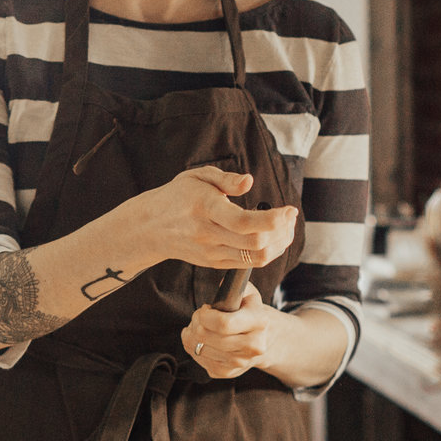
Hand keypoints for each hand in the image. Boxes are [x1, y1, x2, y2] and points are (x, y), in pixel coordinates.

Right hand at [115, 166, 296, 274]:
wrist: (151, 228)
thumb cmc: (178, 196)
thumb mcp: (197, 176)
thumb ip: (226, 178)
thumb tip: (249, 181)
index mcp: (205, 208)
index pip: (244, 222)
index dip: (273, 219)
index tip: (289, 209)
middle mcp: (209, 234)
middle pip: (256, 244)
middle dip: (282, 231)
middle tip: (290, 215)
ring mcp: (212, 253)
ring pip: (257, 258)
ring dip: (280, 244)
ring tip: (286, 227)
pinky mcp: (215, 263)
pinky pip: (249, 263)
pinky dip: (269, 252)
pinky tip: (274, 237)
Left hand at [183, 283, 279, 379]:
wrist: (262, 339)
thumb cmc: (249, 311)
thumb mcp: (248, 293)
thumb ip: (235, 286)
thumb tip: (222, 287)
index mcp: (259, 322)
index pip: (223, 323)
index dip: (205, 315)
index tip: (205, 309)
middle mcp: (254, 346)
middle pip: (206, 336)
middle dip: (195, 323)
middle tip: (198, 317)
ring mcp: (241, 362)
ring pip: (200, 349)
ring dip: (192, 336)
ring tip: (199, 327)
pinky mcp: (229, 372)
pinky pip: (200, 361)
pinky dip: (194, 349)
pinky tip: (200, 341)